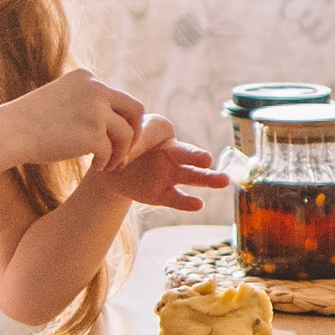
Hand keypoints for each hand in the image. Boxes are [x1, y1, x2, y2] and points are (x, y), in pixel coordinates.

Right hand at [2, 69, 149, 170]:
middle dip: (134, 132)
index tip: (114, 136)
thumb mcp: (62, 98)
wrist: (8, 132)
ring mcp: (95, 111)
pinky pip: (111, 152)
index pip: (120, 97)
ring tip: (109, 163)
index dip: (122, 120)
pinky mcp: (92, 134)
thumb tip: (116, 118)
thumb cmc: (31, 120)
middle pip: (135, 110)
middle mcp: (95, 89)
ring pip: (126, 135)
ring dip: (121, 153)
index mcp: (87, 77)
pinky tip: (96, 167)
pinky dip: (106, 162)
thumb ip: (88, 102)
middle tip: (125, 151)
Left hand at [81, 132, 227, 210]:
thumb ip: (130, 142)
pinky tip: (198, 204)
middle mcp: (172, 154)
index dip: (142, 137)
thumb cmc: (123, 144)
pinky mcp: (162, 194)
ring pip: (191, 176)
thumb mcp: (124, 134)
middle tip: (207, 159)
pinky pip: (176, 198)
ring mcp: (169, 175)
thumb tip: (128, 157)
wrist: (110, 167)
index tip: (127, 142)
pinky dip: (186, 202)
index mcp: (163, 133)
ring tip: (224, 181)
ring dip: (207, 179)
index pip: (158, 130)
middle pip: (189, 154)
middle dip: (198, 157)